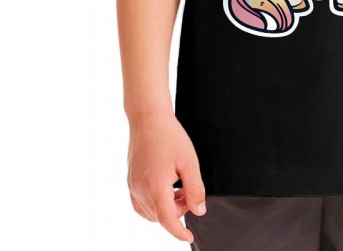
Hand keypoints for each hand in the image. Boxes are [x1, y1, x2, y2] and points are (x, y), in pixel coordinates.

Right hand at [127, 112, 205, 241]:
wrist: (148, 119)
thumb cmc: (170, 136)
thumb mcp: (189, 162)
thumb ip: (195, 188)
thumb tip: (199, 211)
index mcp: (155, 185)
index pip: (167, 219)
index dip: (179, 231)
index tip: (189, 237)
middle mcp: (139, 189)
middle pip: (160, 215)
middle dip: (179, 210)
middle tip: (190, 191)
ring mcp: (132, 186)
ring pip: (150, 211)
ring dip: (167, 206)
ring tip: (180, 186)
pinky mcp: (130, 181)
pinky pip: (141, 203)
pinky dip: (155, 203)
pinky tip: (167, 188)